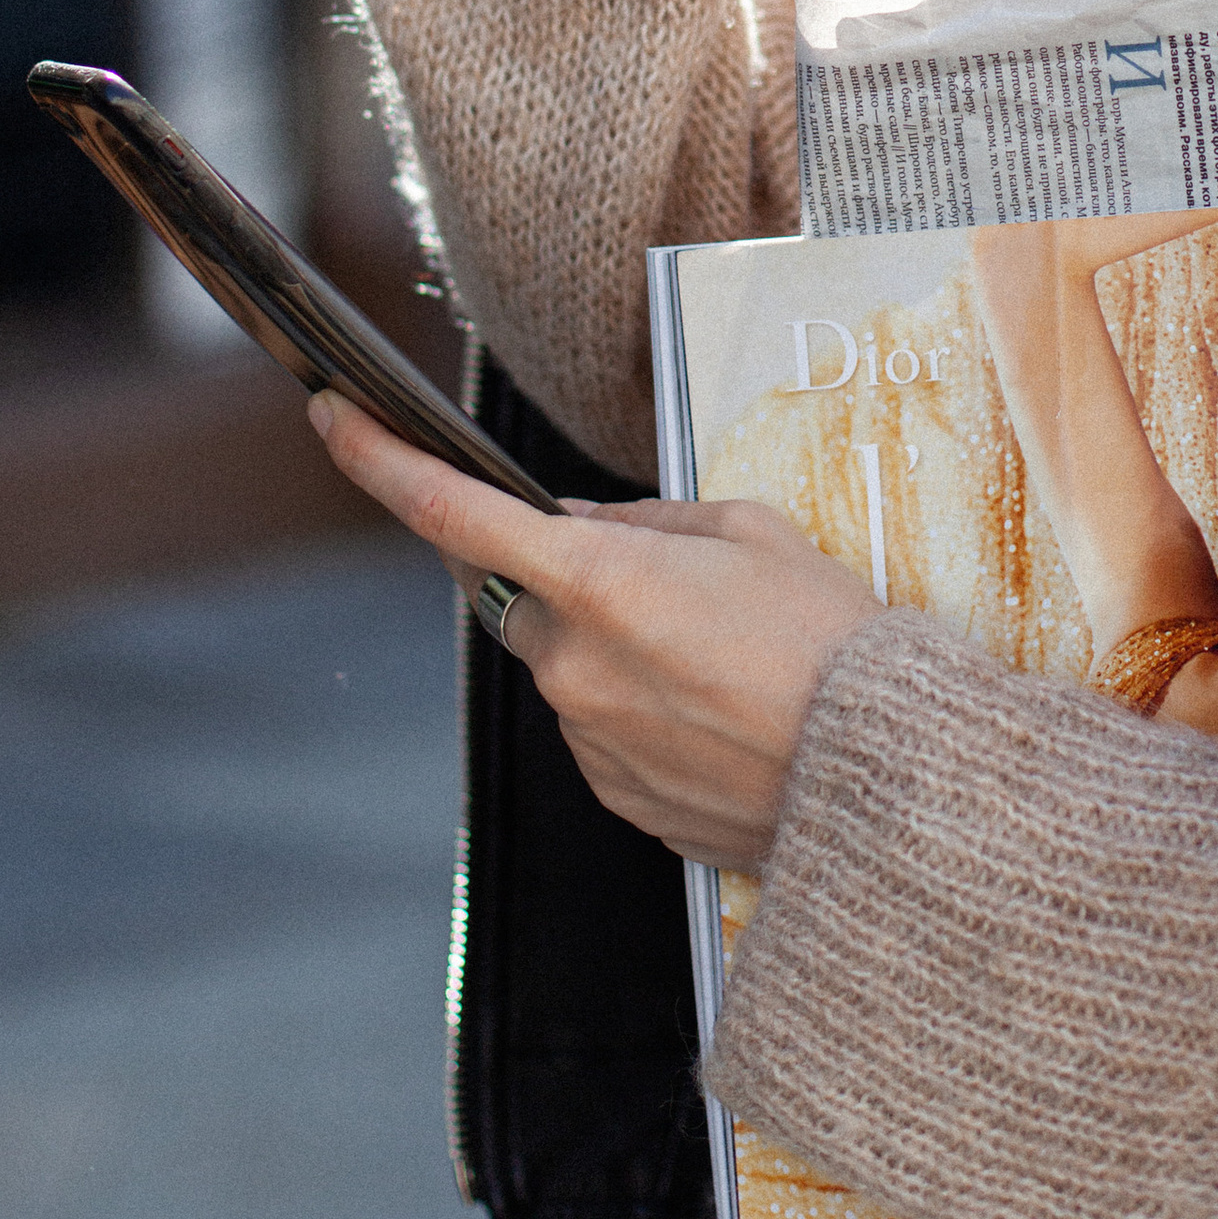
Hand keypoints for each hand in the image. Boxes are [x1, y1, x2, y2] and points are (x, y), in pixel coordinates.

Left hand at [305, 394, 882, 865]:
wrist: (882, 777)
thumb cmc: (830, 642)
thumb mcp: (753, 533)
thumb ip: (649, 521)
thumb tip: (585, 528)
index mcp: (602, 582)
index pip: (453, 513)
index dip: (380, 461)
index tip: (335, 420)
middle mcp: (573, 665)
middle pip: (518, 597)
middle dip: (562, 577)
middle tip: (661, 580)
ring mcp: (588, 740)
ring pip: (566, 666)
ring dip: (614, 647)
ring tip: (720, 655)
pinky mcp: (615, 798)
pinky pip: (600, 731)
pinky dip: (639, 708)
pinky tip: (716, 708)